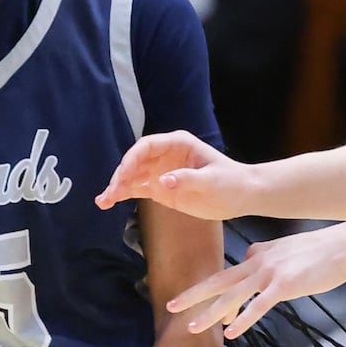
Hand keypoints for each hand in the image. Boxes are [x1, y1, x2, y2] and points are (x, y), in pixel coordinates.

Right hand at [96, 131, 252, 219]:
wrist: (242, 195)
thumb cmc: (231, 182)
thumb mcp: (212, 181)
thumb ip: (187, 180)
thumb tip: (162, 182)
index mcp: (178, 144)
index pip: (148, 146)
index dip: (133, 158)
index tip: (124, 174)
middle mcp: (165, 155)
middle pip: (136, 160)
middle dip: (122, 175)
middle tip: (112, 191)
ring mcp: (161, 171)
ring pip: (133, 175)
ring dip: (118, 186)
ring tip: (103, 201)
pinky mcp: (161, 188)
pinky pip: (137, 189)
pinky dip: (123, 194)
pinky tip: (108, 202)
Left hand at [169, 225, 345, 338]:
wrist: (344, 246)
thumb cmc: (319, 250)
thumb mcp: (286, 248)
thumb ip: (266, 253)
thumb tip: (251, 253)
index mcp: (258, 255)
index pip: (228, 276)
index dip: (211, 292)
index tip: (198, 307)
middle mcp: (258, 263)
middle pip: (219, 282)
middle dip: (192, 295)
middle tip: (170, 306)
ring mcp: (270, 274)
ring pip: (232, 296)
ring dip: (210, 313)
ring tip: (192, 327)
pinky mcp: (285, 286)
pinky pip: (258, 306)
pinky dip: (243, 319)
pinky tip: (231, 332)